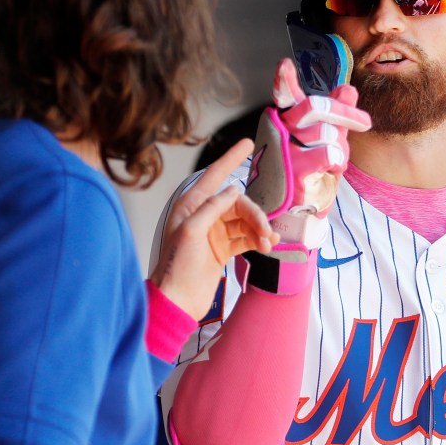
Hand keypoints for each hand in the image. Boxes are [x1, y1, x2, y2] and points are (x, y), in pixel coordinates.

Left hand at [150, 138, 277, 319]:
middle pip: (238, 203)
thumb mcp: (191, 232)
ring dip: (259, 230)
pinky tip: (267, 246)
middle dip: (255, 214)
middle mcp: (204, 216)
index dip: (231, 158)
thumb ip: (212, 208)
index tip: (247, 143)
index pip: (214, 175)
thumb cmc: (177, 267)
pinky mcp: (223, 249)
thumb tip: (232, 190)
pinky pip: (246, 237)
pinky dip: (258, 240)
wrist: (178, 301)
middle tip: (266, 230)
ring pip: (245, 221)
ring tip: (268, 243)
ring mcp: (215, 233)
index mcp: (191, 206)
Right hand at [246, 58, 371, 246]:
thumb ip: (335, 114)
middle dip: (345, 113)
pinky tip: (329, 170)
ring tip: (330, 162)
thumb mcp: (325, 138)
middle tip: (364, 121)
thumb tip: (347, 88)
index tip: (284, 65)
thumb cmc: (307, 171)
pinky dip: (337, 161)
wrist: (295, 211)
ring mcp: (285, 150)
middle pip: (316, 107)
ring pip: (328, 133)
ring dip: (339, 148)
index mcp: (284, 118)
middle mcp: (279, 130)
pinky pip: (329, 153)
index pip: (285, 95)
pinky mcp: (295, 170)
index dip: (284, 80)